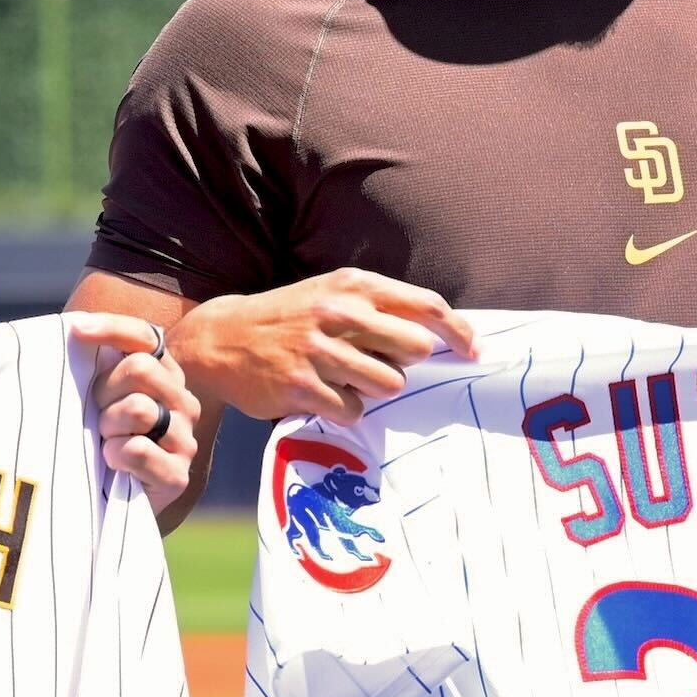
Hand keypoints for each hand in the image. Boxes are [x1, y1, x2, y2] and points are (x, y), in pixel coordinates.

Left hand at [68, 309, 199, 501]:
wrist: (107, 506)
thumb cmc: (98, 443)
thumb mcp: (96, 398)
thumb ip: (97, 365)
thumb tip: (77, 328)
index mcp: (166, 377)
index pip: (146, 336)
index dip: (110, 328)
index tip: (75, 331)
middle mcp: (183, 402)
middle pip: (139, 368)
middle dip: (104, 391)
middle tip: (96, 417)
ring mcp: (185, 440)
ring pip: (138, 408)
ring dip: (108, 427)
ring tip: (106, 444)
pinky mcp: (178, 476)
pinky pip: (136, 449)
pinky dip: (114, 456)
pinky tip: (114, 466)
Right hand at [174, 269, 474, 424]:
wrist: (222, 338)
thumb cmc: (292, 318)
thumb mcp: (333, 295)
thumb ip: (381, 308)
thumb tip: (440, 335)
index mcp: (353, 286)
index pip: (426, 306)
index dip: (459, 331)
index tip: (474, 352)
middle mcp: (338, 313)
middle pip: (414, 349)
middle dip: (405, 363)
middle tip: (379, 363)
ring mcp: (318, 351)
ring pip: (388, 384)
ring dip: (373, 389)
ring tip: (343, 378)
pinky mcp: (300, 387)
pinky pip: (352, 410)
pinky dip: (344, 408)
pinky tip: (321, 394)